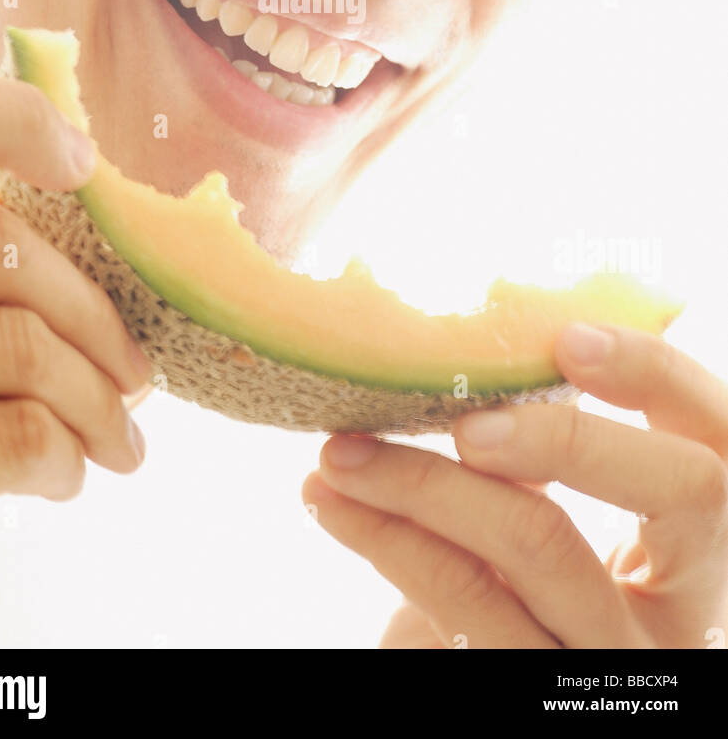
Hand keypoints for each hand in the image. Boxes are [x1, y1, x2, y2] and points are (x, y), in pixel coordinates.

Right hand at [0, 60, 151, 557]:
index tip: (78, 162)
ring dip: (96, 399)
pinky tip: (63, 474)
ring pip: (21, 347)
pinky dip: (62, 455)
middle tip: (134, 369)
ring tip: (117, 435)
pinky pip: (15, 434)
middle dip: (91, 312)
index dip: (4, 117)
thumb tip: (56, 209)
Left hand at [301, 323, 727, 647]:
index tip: (568, 338)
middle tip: (468, 418)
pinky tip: (333, 504)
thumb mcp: (549, 522)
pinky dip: (388, 540)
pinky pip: (467, 603)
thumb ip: (544, 449)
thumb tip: (473, 330)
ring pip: (543, 545)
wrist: (484, 672)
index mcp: (697, 538)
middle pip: (671, 495)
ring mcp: (614, 656)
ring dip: (426, 481)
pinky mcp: (536, 692)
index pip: (718, 437)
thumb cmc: (512, 590)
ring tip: (341, 451)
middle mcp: (685, 607)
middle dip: (569, 435)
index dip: (658, 377)